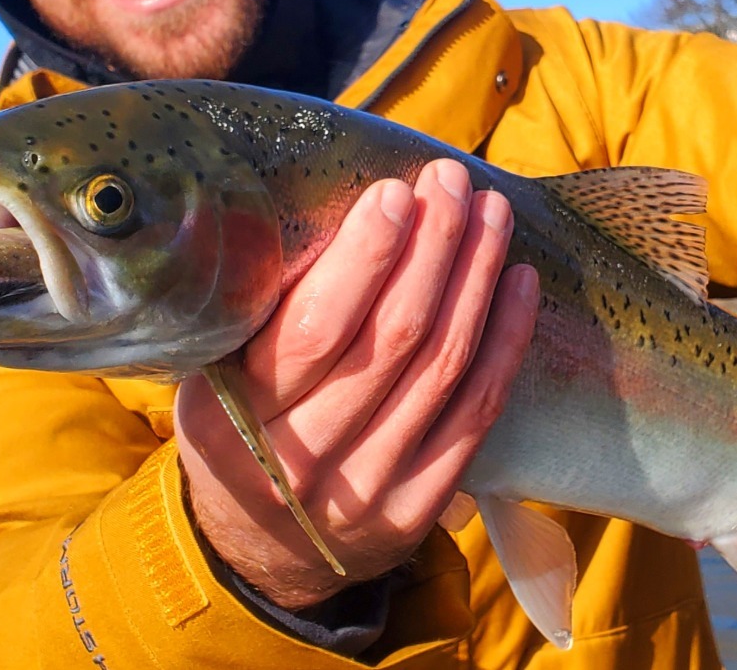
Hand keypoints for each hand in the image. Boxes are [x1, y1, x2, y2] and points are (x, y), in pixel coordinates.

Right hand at [173, 159, 539, 609]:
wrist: (261, 553)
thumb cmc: (243, 430)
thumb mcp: (218, 376)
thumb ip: (263, 313)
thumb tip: (335, 205)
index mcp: (239, 416)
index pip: (315, 329)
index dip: (365, 258)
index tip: (396, 193)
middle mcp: (304, 459)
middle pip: (393, 341)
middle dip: (433, 248)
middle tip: (454, 183)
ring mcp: (366, 490)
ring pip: (443, 369)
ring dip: (475, 280)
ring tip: (491, 214)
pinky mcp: (418, 509)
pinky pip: (476, 415)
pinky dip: (505, 343)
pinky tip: (517, 283)